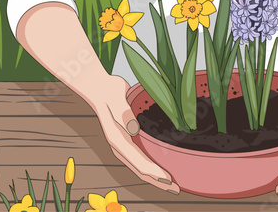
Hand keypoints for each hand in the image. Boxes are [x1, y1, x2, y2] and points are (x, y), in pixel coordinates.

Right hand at [88, 75, 179, 193]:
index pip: (138, 161)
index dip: (154, 172)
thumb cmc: (109, 93)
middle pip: (141, 170)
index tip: (168, 178)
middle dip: (159, 181)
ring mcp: (125, 146)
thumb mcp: (116, 100)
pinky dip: (153, 167)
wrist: (100, 88)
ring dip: (157, 177)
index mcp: (118, 141)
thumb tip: (134, 130)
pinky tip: (164, 169)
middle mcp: (121, 147)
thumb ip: (124, 114)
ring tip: (173, 184)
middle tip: (177, 188)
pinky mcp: (129, 142)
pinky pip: (142, 159)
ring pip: (142, 168)